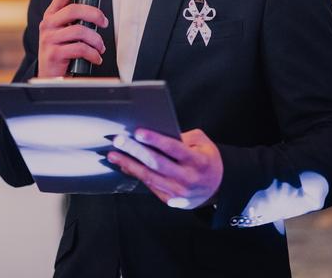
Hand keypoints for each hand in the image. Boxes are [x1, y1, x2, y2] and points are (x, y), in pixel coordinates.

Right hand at [38, 0, 107, 77]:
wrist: (49, 77)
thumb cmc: (62, 51)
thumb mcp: (65, 32)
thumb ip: (75, 21)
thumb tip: (96, 13)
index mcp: (51, 15)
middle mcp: (47, 24)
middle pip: (74, 10)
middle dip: (95, 15)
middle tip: (105, 22)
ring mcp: (49, 39)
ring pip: (80, 31)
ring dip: (96, 40)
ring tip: (100, 48)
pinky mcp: (54, 54)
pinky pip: (80, 49)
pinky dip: (93, 54)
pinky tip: (95, 58)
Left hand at [107, 128, 222, 209]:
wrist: (218, 187)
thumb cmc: (207, 159)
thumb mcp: (202, 142)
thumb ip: (183, 137)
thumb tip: (157, 133)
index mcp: (197, 161)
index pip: (173, 148)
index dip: (155, 140)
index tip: (138, 131)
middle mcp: (187, 178)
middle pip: (156, 163)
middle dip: (135, 151)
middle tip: (119, 141)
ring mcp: (178, 192)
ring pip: (149, 177)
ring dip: (129, 164)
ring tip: (114, 154)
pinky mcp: (170, 200)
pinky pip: (150, 185)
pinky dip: (135, 174)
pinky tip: (124, 165)